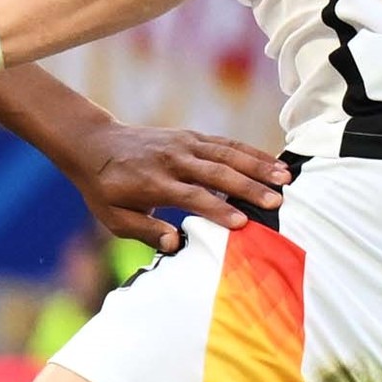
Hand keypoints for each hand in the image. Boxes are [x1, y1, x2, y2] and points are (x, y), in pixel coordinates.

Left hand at [61, 121, 288, 251]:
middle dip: (249, 187)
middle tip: (278, 201)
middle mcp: (172, 160)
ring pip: (227, 153)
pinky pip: (225, 143)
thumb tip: (174, 245)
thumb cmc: (106, 189)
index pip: (192, 196)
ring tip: (286, 178)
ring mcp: (183, 144)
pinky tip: (272, 162)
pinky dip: (250, 151)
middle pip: (216, 173)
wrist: (95, 145)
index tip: (243, 224)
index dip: (217, 210)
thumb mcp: (114, 218)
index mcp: (154, 182)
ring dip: (258, 165)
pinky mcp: (190, 137)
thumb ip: (145, 230)